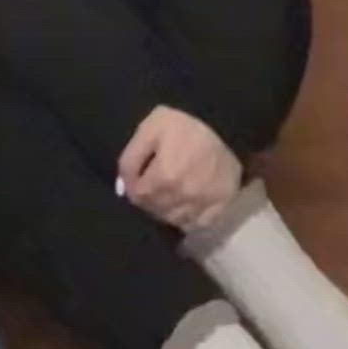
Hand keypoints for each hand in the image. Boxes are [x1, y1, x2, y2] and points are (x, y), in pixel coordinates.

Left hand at [117, 106, 240, 232]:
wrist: (225, 125)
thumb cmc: (183, 125)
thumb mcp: (150, 129)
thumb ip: (130, 158)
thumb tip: (122, 188)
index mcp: (165, 176)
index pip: (138, 196)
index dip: (135, 185)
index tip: (141, 174)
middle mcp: (184, 196)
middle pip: (154, 210)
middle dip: (149, 197)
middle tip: (155, 180)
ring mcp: (203, 205)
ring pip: (172, 220)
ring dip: (166, 208)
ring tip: (169, 190)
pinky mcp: (219, 209)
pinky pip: (194, 224)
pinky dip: (186, 217)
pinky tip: (185, 201)